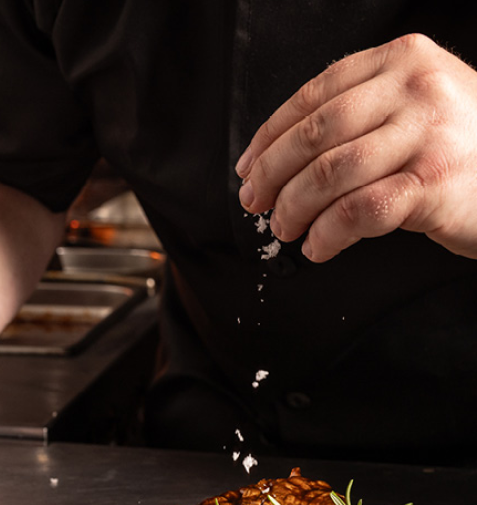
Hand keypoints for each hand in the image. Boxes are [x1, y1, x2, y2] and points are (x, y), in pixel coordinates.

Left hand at [235, 33, 476, 261]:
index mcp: (402, 60)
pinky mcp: (433, 182)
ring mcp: (428, 134)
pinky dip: (327, 234)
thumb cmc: (461, 150)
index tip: (248, 167)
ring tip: (285, 228)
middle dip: (272, 175)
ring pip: (329, 174)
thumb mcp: (415, 108)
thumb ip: (359, 115)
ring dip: (294, 209)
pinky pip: (357, 212)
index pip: (315, 94)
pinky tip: (319, 246)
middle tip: (255, 203)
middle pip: (315, 134)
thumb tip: (277, 158)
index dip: (270, 135)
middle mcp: (416, 88)